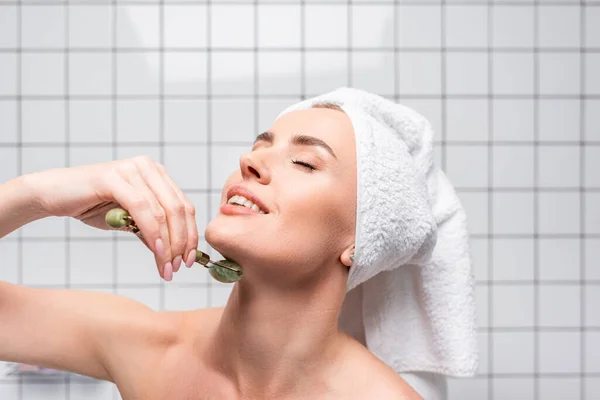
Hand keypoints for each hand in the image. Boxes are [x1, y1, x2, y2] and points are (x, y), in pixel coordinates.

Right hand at [26, 156, 198, 280]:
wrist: (53, 195)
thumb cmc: (91, 206)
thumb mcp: (129, 221)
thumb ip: (151, 230)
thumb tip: (174, 253)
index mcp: (157, 174)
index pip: (184, 206)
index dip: (190, 235)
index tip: (190, 260)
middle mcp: (148, 167)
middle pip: (178, 209)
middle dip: (181, 242)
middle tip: (179, 268)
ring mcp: (131, 170)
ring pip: (162, 212)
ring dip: (168, 244)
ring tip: (167, 267)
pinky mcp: (114, 178)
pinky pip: (142, 209)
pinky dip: (153, 233)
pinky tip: (156, 251)